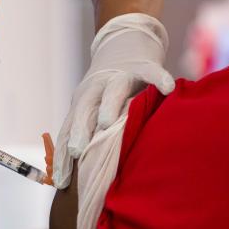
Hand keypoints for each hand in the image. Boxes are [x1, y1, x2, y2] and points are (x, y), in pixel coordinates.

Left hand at [53, 13, 173, 188]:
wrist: (123, 48)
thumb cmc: (106, 92)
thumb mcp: (91, 111)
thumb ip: (87, 137)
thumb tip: (76, 180)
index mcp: (81, 103)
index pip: (69, 130)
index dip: (63, 154)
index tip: (61, 179)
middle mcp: (96, 89)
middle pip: (85, 109)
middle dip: (80, 130)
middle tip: (77, 151)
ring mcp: (120, 76)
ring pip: (114, 90)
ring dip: (109, 106)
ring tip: (107, 123)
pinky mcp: (144, 67)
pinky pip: (152, 72)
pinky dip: (159, 78)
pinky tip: (167, 88)